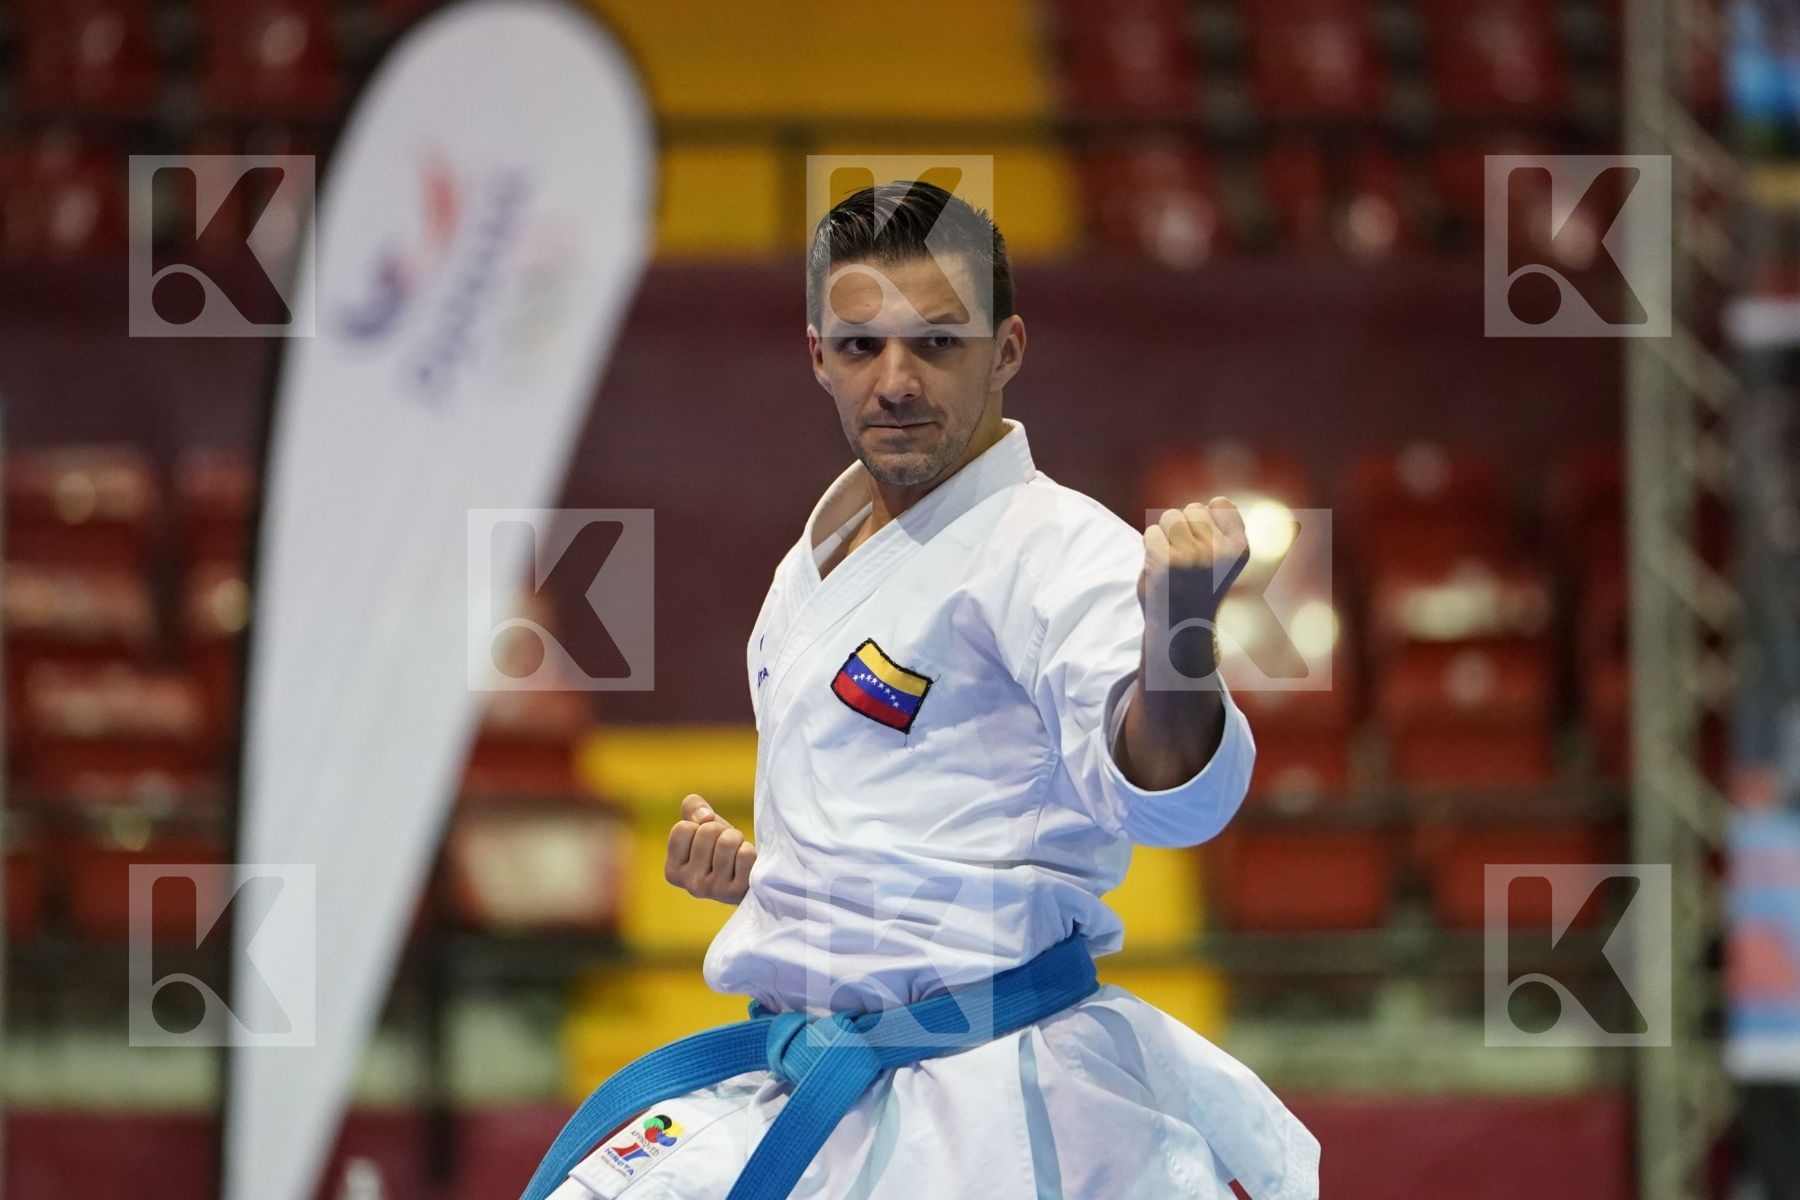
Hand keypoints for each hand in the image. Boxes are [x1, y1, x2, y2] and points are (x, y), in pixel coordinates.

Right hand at [664, 794, 756, 903]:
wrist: (749, 877)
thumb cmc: (721, 848)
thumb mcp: (702, 826)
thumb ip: (693, 808)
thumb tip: (705, 817)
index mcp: (673, 871)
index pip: (683, 828)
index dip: (699, 825)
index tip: (706, 840)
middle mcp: (690, 884)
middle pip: (707, 831)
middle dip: (720, 830)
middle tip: (725, 846)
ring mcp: (714, 890)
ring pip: (727, 841)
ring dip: (736, 838)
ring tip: (736, 852)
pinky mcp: (737, 892)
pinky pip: (745, 854)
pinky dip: (748, 851)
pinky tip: (745, 865)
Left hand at [1137, 496, 1249, 677]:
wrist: (1179, 629)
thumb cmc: (1199, 587)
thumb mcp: (1223, 557)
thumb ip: (1222, 528)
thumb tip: (1218, 501)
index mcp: (1240, 548)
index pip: (1220, 503)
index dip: (1207, 519)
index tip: (1206, 547)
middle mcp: (1219, 551)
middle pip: (1192, 508)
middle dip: (1185, 526)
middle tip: (1187, 559)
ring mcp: (1192, 555)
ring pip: (1169, 516)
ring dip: (1166, 534)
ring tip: (1174, 562)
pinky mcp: (1165, 562)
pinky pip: (1151, 532)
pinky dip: (1150, 546)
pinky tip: (1159, 567)